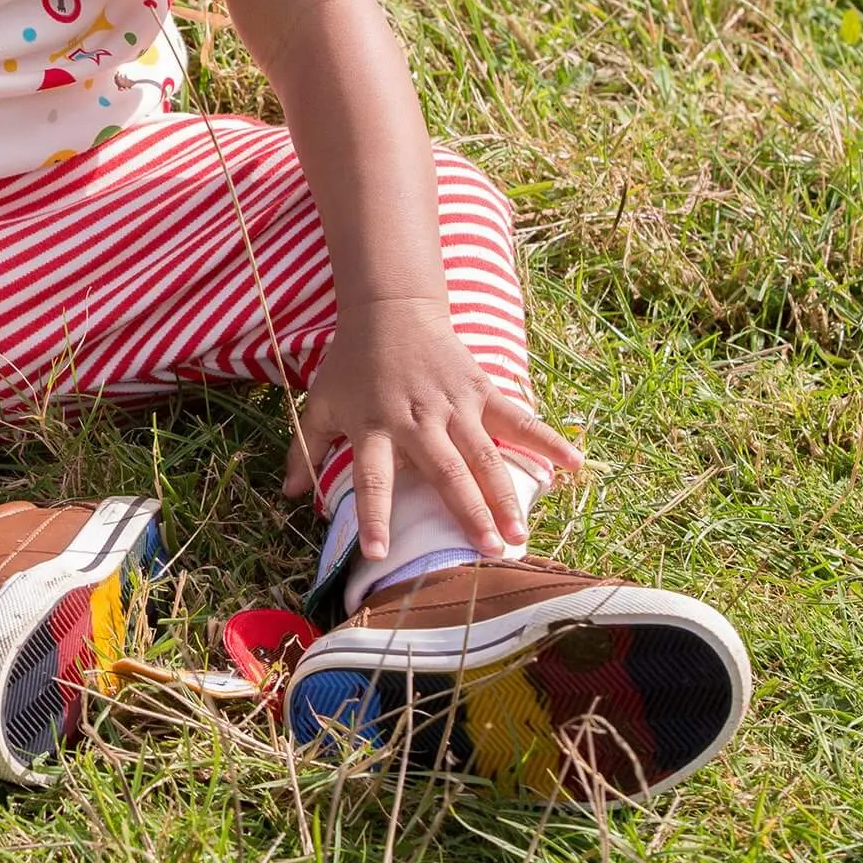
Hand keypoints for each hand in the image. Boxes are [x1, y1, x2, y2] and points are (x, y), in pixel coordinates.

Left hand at [281, 297, 583, 560]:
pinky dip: (547, 440)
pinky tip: (575, 466)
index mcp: (373, 427)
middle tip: (487, 553)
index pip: (372, 479)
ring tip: (521, 534)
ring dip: (504, 494)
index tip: (379, 554)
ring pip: (484, 454)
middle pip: (444, 471)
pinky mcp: (480, 389)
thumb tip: (288, 495)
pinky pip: (517, 418)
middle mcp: (416, 419)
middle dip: (465, 513)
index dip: (375, 515)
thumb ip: (306, 450)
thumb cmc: (353, 363)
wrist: (389, 308)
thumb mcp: (320, 403)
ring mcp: (453, 404)